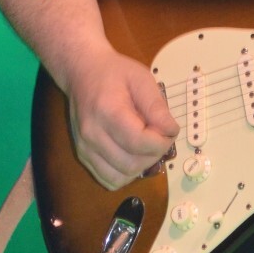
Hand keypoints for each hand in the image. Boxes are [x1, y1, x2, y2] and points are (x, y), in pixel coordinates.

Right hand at [63, 45, 178, 189]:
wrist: (82, 72)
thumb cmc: (114, 73)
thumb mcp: (141, 79)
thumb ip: (156, 106)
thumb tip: (170, 131)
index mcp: (107, 111)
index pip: (138, 142)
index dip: (161, 142)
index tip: (170, 130)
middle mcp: (91, 134)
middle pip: (131, 163)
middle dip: (155, 154)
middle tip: (161, 137)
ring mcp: (84, 148)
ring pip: (120, 177)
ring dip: (141, 167)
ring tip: (147, 146)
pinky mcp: (82, 156)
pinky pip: (108, 179)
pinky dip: (125, 174)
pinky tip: (133, 156)